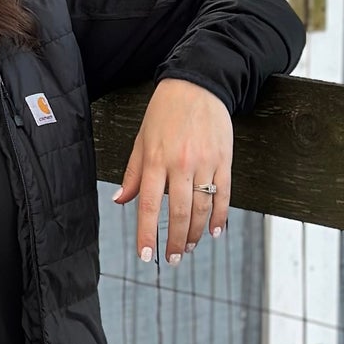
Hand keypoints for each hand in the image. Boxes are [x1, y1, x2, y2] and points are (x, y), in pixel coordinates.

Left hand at [112, 77, 232, 263]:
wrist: (197, 85)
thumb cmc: (165, 112)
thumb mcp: (142, 140)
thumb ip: (133, 173)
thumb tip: (120, 200)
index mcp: (155, 160)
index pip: (148, 205)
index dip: (147, 233)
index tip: (146, 255)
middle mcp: (180, 164)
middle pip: (179, 213)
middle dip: (175, 241)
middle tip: (173, 259)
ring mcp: (204, 163)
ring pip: (202, 208)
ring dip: (196, 233)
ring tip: (189, 247)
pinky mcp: (223, 160)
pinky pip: (223, 194)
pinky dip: (220, 216)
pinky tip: (214, 231)